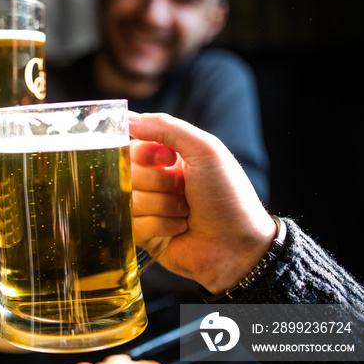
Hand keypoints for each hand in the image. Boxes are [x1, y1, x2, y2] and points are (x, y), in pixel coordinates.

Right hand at [129, 112, 275, 294]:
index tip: (168, 159)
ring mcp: (146, 208)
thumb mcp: (205, 150)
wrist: (238, 244)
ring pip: (127, 199)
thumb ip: (166, 127)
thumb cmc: (228, 195)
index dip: (145, 153)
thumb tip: (127, 119)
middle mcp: (152, 181)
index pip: (131, 145)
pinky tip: (179, 228)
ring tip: (185, 212)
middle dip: (158, 182)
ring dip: (162, 206)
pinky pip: (132, 224)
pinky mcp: (142, 235)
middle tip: (183, 189)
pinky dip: (159, 225)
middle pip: (125, 172)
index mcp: (165, 158)